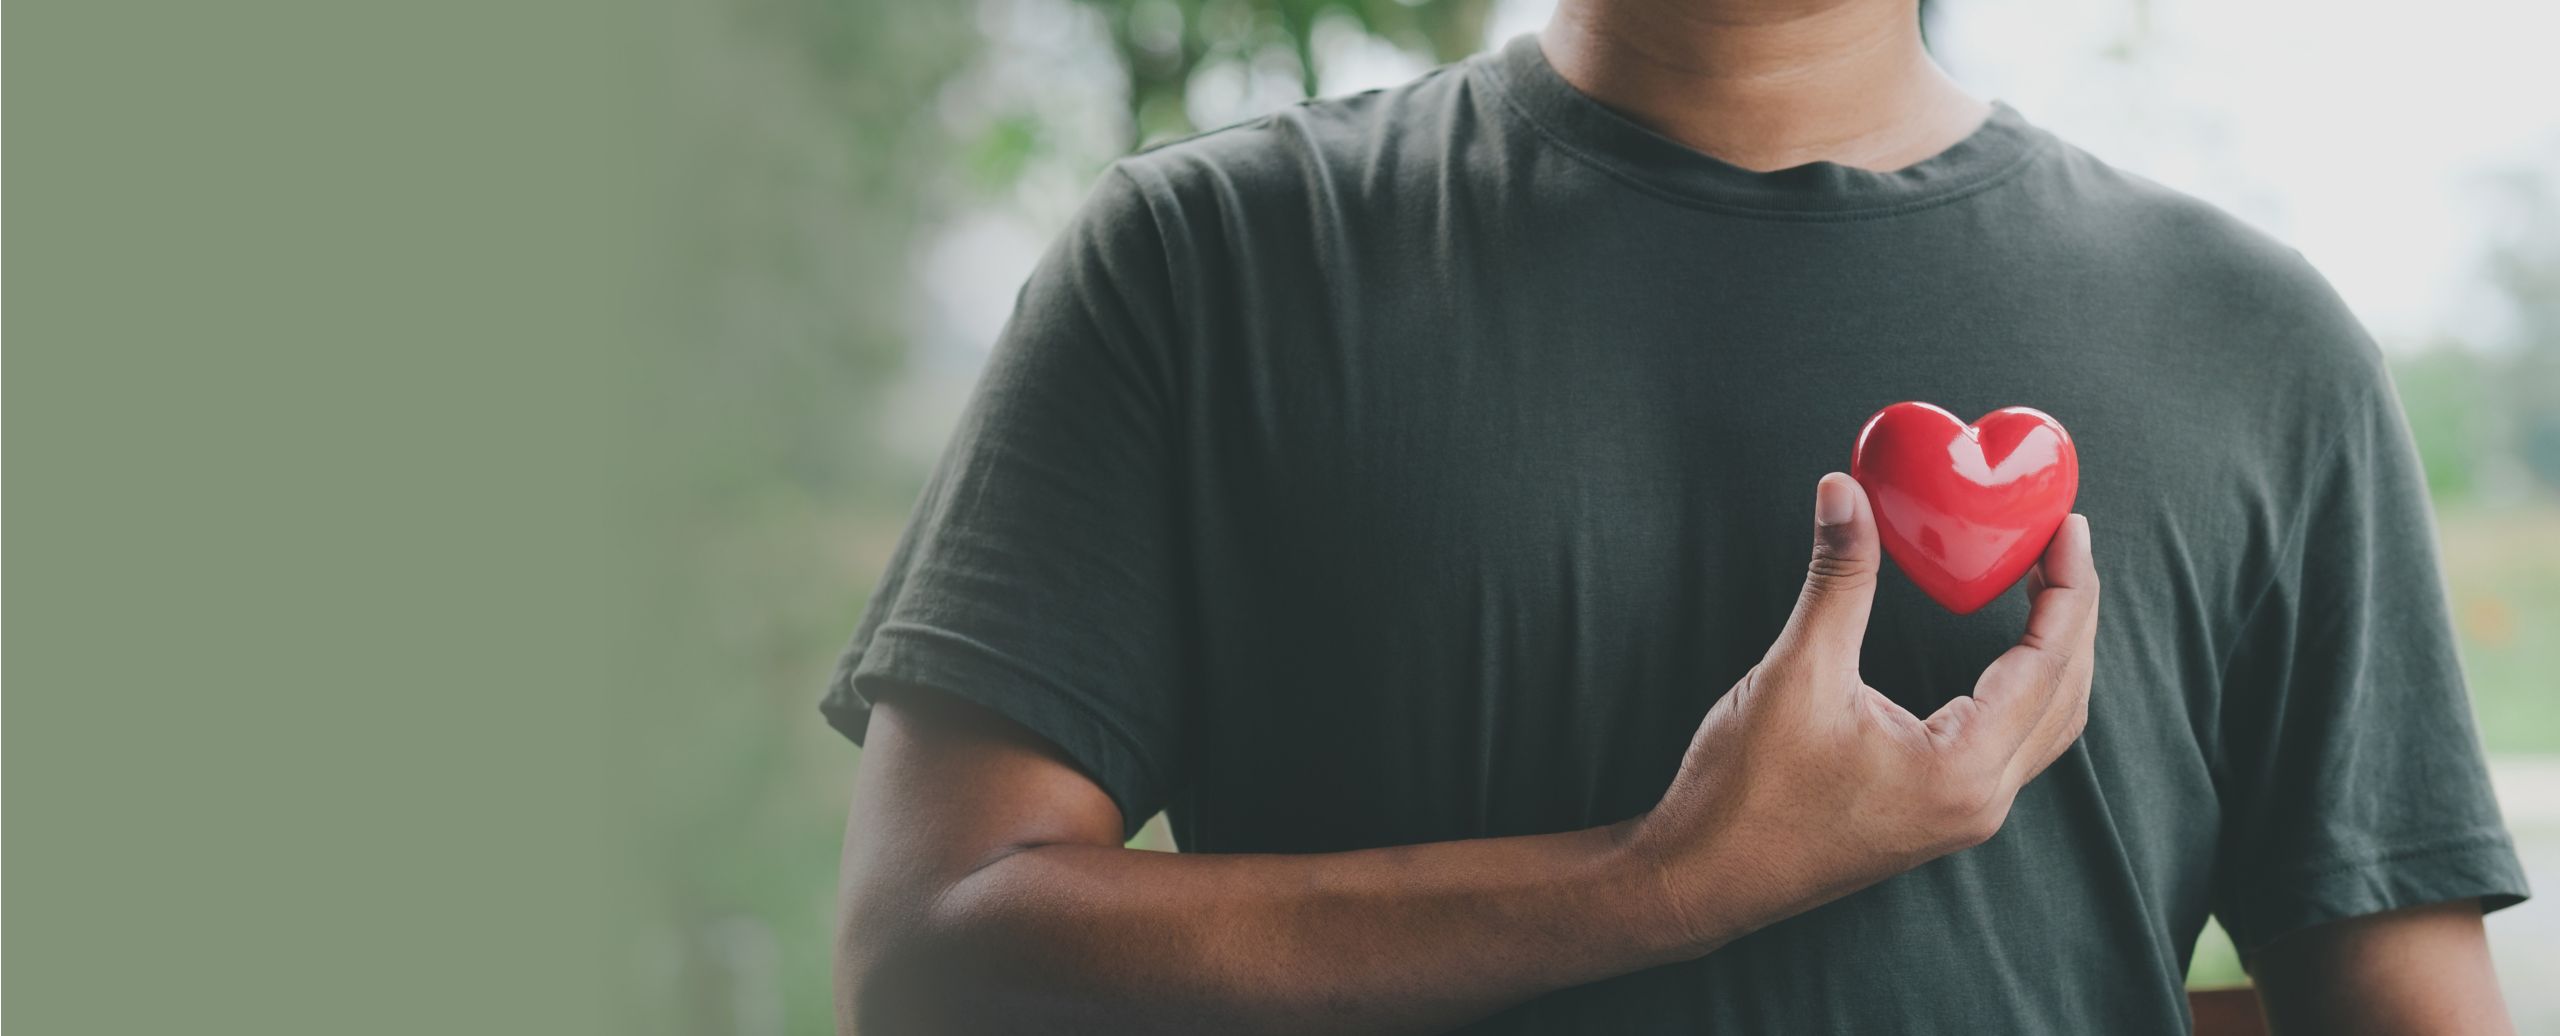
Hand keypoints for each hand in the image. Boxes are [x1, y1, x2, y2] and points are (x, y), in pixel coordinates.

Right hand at [1622, 472, 2099, 953]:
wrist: (1703, 878)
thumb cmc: (1745, 794)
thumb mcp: (1796, 673)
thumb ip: (1838, 580)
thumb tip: (1845, 492)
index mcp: (1963, 769)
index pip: (2048, 663)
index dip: (2066, 587)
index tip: (2067, 526)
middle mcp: (1980, 800)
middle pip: (2066, 694)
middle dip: (2074, 613)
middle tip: (2063, 542)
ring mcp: (1962, 815)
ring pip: (2047, 726)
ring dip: (2056, 654)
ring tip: (2045, 586)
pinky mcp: (1938, 815)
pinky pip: (2014, 745)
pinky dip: (2025, 689)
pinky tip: (2002, 654)